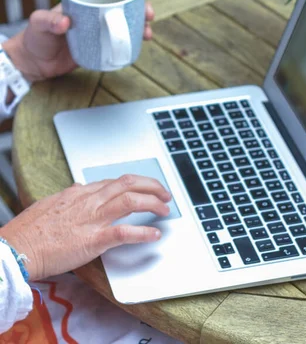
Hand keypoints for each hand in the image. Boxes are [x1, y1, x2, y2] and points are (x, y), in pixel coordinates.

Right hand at [0, 174, 170, 280]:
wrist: (16, 248)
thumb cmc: (30, 230)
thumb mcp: (50, 203)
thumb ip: (70, 194)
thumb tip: (81, 185)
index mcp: (80, 193)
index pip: (116, 181)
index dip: (137, 184)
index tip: (148, 188)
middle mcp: (90, 201)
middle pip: (129, 184)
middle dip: (153, 186)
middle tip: (165, 195)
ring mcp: (93, 219)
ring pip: (132, 201)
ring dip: (154, 204)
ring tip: (165, 210)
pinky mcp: (94, 240)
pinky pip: (125, 232)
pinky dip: (144, 233)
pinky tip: (155, 234)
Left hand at [2, 0, 154, 83]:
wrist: (35, 63)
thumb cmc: (35, 39)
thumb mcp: (39, 25)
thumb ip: (49, 22)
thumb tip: (66, 22)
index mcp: (83, 4)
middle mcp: (95, 16)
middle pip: (124, 8)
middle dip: (142, 9)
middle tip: (148, 15)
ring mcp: (100, 32)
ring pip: (127, 25)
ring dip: (141, 27)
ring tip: (147, 33)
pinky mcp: (102, 49)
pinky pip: (121, 43)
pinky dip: (133, 43)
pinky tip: (140, 44)